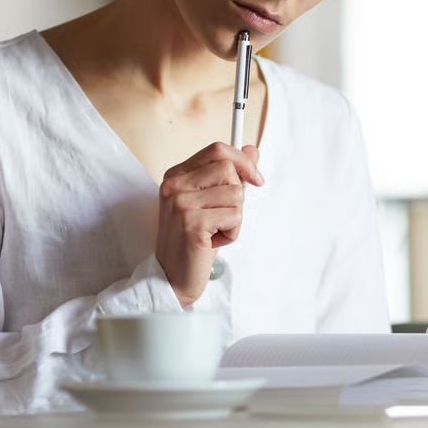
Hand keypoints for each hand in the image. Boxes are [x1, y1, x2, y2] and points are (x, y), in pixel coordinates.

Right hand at [156, 142, 262, 308]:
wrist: (172, 277)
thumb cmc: (194, 240)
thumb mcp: (211, 202)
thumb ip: (229, 175)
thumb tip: (251, 150)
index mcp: (175, 175)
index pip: (217, 150)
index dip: (242, 162)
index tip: (255, 179)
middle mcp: (174, 185)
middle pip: (229, 170)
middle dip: (237, 196)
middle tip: (220, 217)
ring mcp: (181, 203)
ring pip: (236, 194)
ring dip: (234, 218)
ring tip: (214, 231)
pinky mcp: (193, 223)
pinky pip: (235, 216)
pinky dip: (232, 233)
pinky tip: (213, 242)